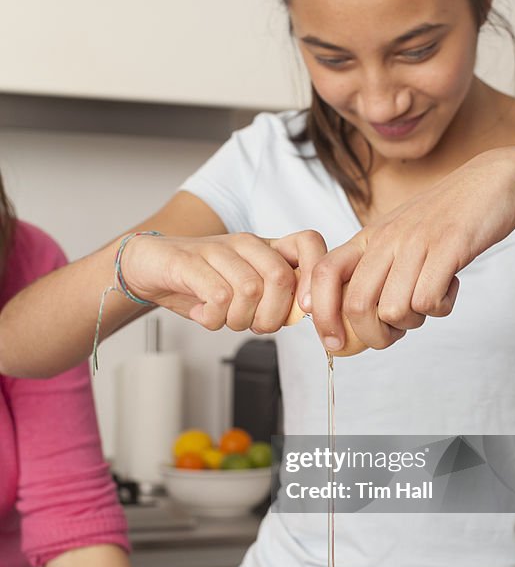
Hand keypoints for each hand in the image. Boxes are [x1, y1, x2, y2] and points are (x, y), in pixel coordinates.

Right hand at [122, 230, 326, 331]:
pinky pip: (218, 297)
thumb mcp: (244, 292)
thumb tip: (302, 315)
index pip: (309, 242)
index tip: (304, 310)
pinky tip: (202, 314)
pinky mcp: (189, 261)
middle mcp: (246, 243)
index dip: (314, 276)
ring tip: (221, 318)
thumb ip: (275, 300)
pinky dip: (213, 319)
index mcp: (265, 248)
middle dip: (271, 317)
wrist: (148, 266)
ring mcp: (217, 249)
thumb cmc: (200, 283)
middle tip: (251, 324)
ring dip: (237, 320)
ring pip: (250, 291)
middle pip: (281, 278)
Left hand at [310, 148, 514, 351]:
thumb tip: (356, 317)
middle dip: (374, 336)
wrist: (492, 181)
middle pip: (357, 304)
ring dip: (413, 321)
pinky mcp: (449, 246)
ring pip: (394, 310)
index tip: (335, 342)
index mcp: (369, 237)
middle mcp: (387, 238)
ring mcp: (417, 241)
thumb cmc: (445, 217)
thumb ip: (377, 270)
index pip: (325, 273)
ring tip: (429, 301)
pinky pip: (429, 300)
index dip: (321, 313)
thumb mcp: (399, 237)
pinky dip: (440, 307)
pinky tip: (450, 288)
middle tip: (395, 333)